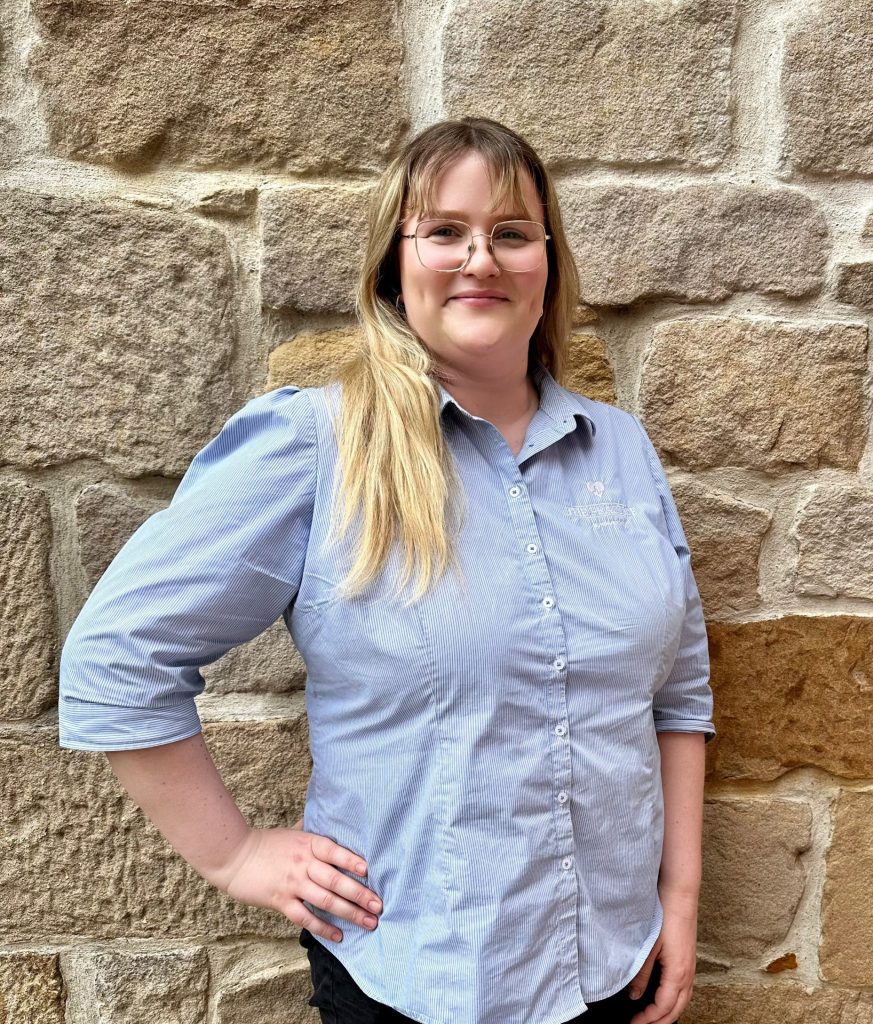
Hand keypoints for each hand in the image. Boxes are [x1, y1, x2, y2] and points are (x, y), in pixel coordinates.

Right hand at [217, 821, 382, 942]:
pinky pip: (306, 917)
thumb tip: (330, 817)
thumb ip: (312, 829)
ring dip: (349, 912)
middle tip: (378, 906)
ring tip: (368, 922)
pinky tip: (338, 935)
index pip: (334, 851)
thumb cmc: (266, 843)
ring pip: (326, 901)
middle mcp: (303, 863)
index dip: (352, 860)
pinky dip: (323, 927)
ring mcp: (293, 883)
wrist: (234, 856)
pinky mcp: (281, 901)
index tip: (369, 871)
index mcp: (308, 843)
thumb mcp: (292, 831)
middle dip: (360, 894)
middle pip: (336, 880)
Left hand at [628, 891, 697, 1023]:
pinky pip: (684, 990)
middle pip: (676, 1010)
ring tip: (651, 1018)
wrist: (679, 895)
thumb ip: (640, 973)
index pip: (663, 1008)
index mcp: (677, 974)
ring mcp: (690, 968)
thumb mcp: (647, 947)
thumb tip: (634, 995)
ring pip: (682, 1001)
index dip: (648, 1020)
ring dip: (668, 1013)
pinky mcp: (688, 960)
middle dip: (659, 1022)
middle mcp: (688, 975)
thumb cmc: (664, 917)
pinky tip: (663, 998)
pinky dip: (674, 1001)